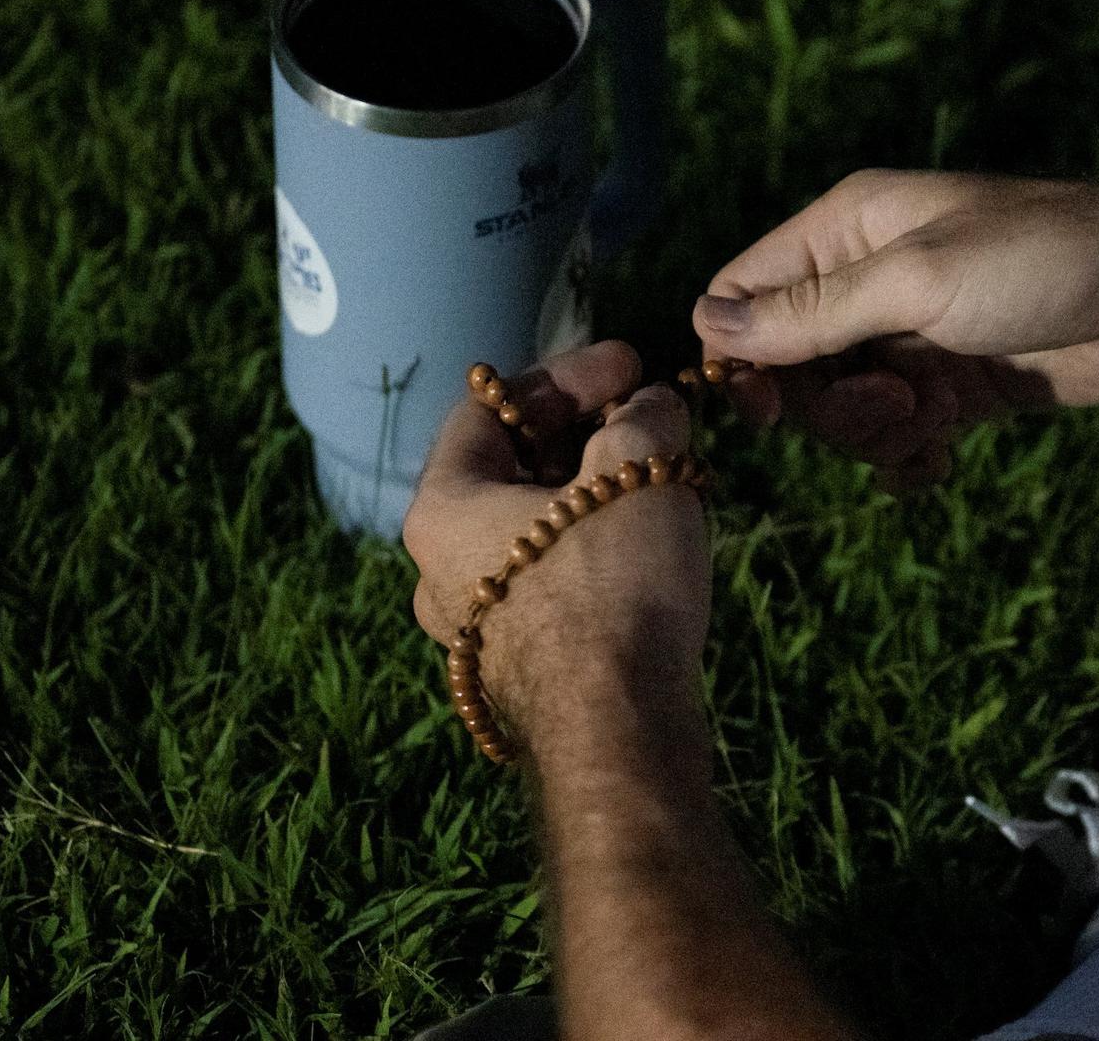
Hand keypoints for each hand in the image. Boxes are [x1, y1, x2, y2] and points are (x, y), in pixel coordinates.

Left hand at [402, 341, 711, 758]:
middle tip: (648, 419)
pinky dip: (594, 552)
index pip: (487, 408)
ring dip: (594, 495)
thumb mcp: (637, 470)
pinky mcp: (519, 674)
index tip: (630, 366)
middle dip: (584, 435)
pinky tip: (650, 548)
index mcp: (441, 509)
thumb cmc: (614, 585)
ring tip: (660, 479)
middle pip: (509, 471)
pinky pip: (550, 588)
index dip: (564, 374)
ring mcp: (474, 632)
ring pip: (533, 534)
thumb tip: (652, 404)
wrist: (618, 731)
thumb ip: (643, 415)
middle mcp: (438, 571)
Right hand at [694, 170, 1098, 489]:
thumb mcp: (916, 280)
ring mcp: (908, 340)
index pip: (745, 292)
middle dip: (829, 405)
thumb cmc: (1040, 260)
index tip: (765, 406)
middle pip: (789, 367)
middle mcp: (867, 283)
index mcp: (845, 231)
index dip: (740, 354)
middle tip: (896, 403)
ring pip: (841, 412)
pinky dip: (907, 457)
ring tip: (936, 418)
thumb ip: (813, 312)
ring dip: (876, 433)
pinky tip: (940, 458)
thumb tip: (708, 325)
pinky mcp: (950, 390)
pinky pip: (893, 439)